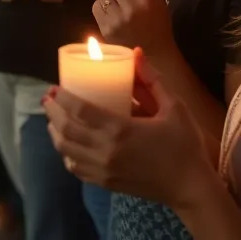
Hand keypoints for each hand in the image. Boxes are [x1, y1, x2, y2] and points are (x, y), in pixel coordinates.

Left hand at [44, 49, 211, 206]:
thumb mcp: (174, 107)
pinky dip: (66, 155)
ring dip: (55, 133)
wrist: (191, 188)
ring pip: (66, 151)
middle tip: (49, 98)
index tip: (55, 87)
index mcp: (120, 129)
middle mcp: (106, 150)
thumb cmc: (185, 145)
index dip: (62, 98)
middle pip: (66, 130)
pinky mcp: (106, 183)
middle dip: (52, 112)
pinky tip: (67, 145)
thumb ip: (153, 80)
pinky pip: (76, 169)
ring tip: (53, 118)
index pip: (79, 111)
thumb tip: (136, 52)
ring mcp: (104, 170)